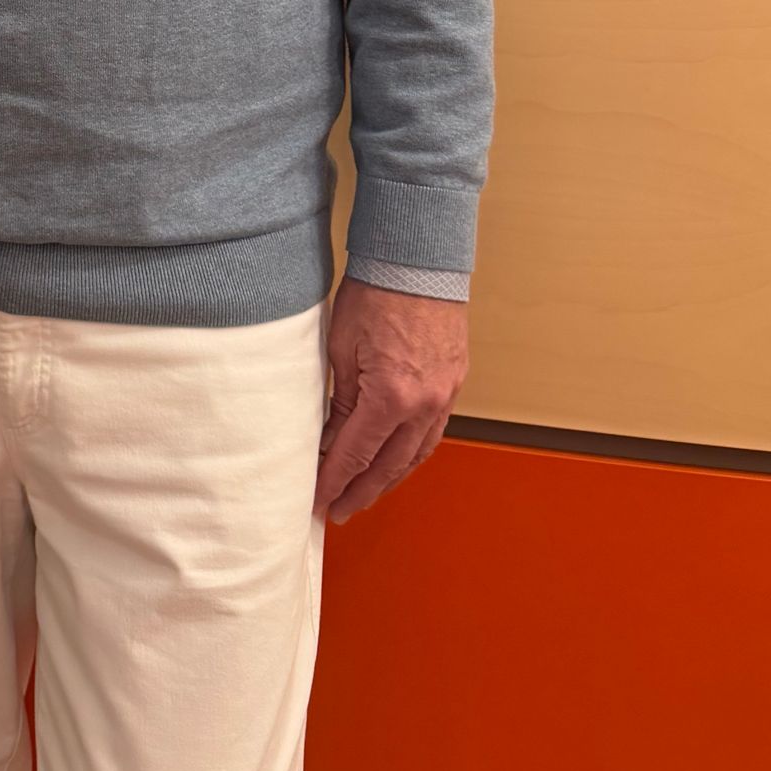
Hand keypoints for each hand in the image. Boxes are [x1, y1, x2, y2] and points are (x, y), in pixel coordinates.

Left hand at [314, 280, 467, 523]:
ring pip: (415, 455)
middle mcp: (423, 405)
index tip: (317, 499)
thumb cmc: (373, 294)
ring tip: (364, 494)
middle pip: (388, 466)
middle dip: (360, 491)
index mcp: (389, 396)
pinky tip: (396, 463)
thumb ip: (338, 400)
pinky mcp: (453, 385)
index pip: (354, 454)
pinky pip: (432, 434)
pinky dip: (412, 455)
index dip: (333, 481)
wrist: (415, 260)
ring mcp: (443, 397)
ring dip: (389, 479)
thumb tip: (328, 439)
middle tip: (338, 510)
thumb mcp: (340, 348)